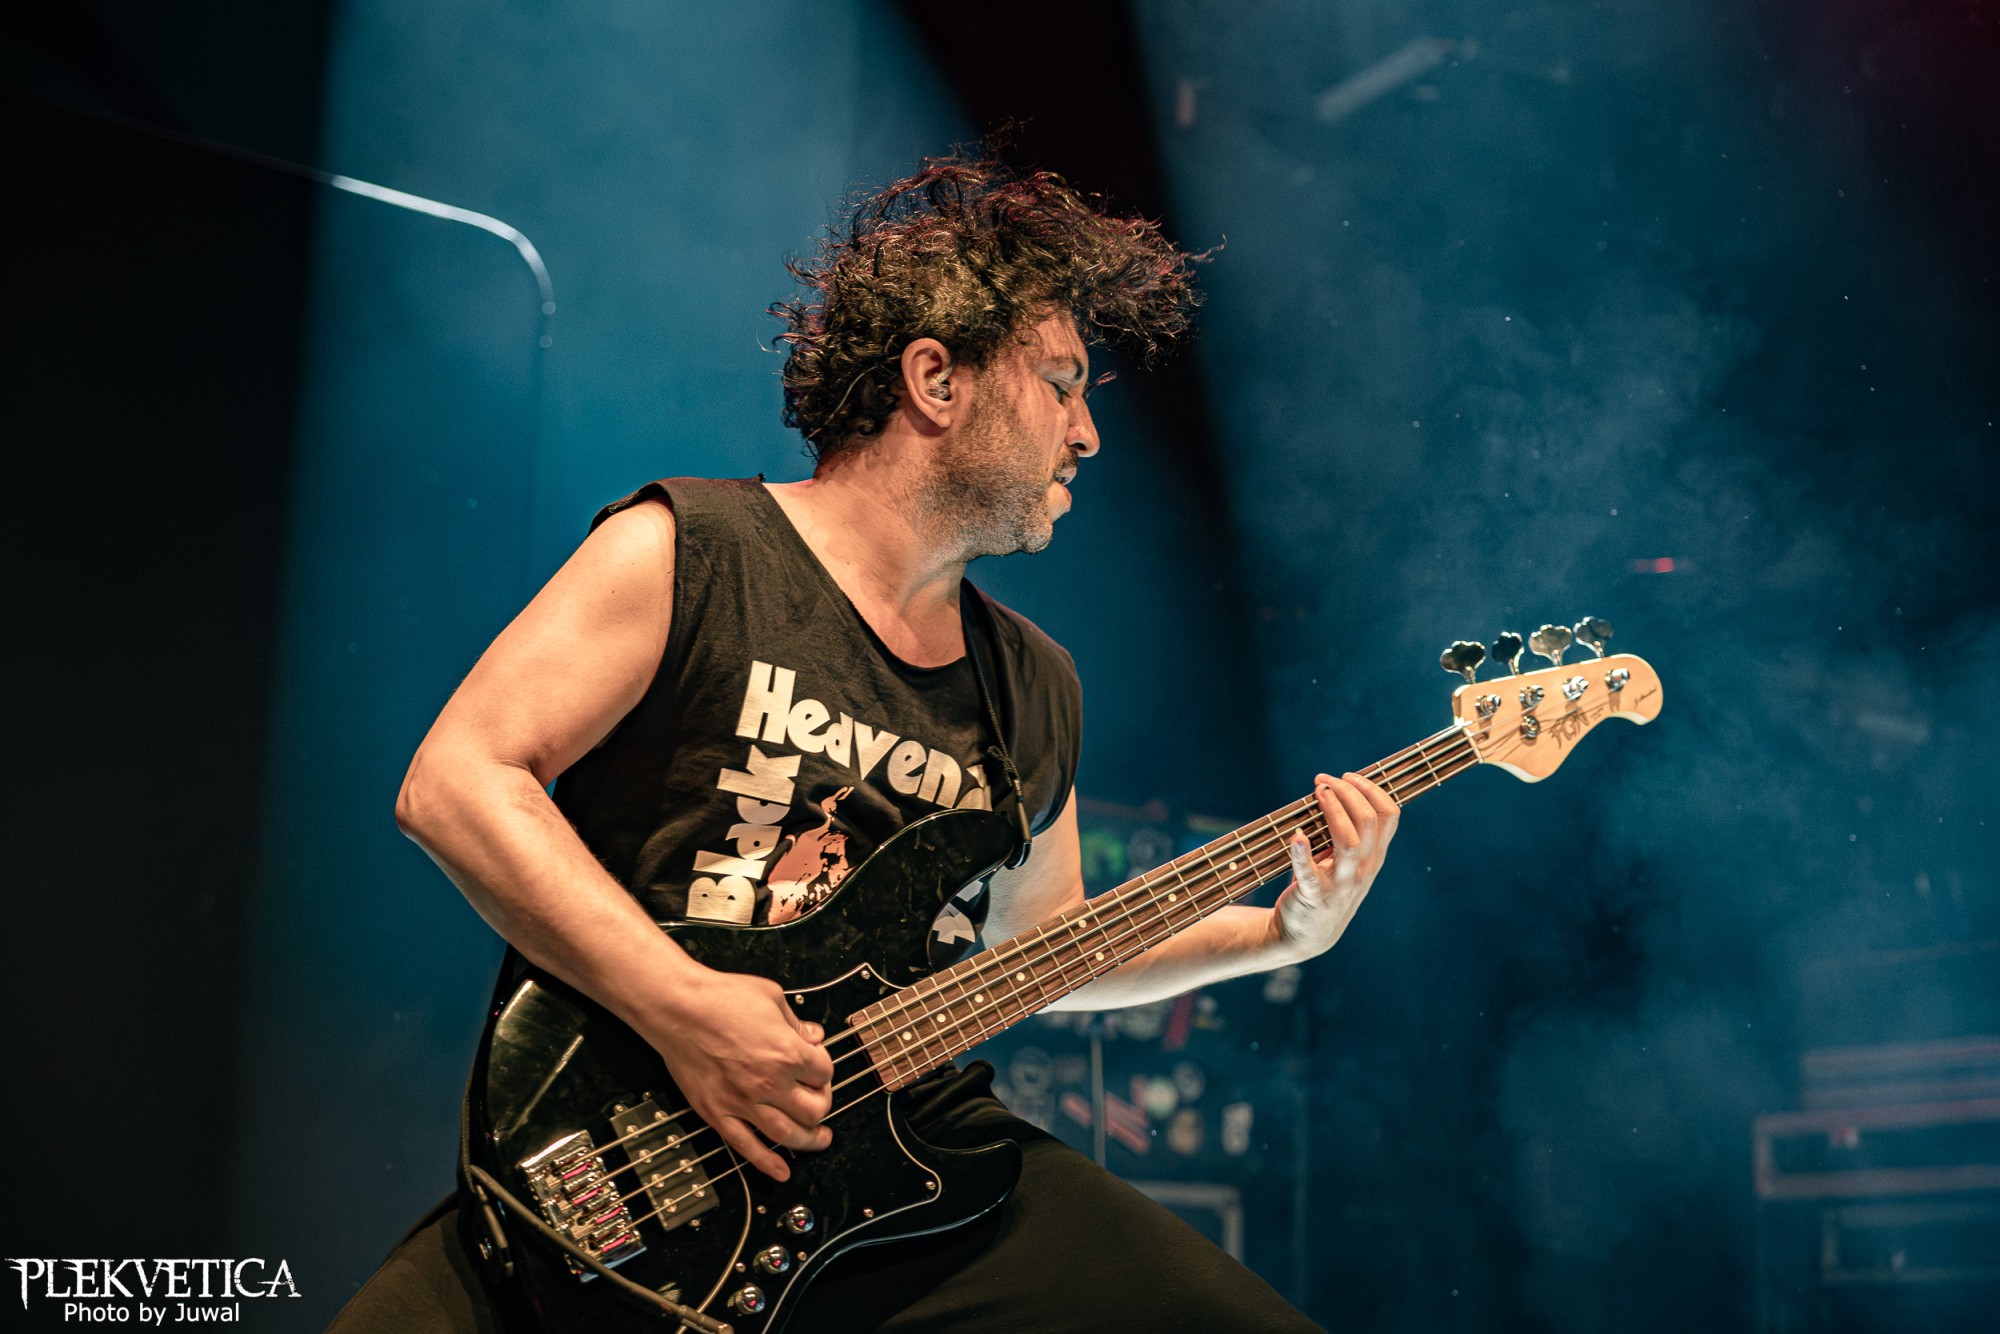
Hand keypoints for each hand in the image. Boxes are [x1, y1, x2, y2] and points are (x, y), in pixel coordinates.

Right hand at [628, 965, 834, 1180]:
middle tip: (818, 1100)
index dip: (824, 1068)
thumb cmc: (720, 997)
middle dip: (821, 1105)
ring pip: (786, 1135)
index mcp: (787, 1052)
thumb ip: (796, 1022)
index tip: (817, 1065)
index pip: (824, 1072)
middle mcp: (769, 1082)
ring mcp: (742, 1101)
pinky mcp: (717, 1112)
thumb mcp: (771, 996)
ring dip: (808, 1141)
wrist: (677, 1008)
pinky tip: (781, 1171)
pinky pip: (745, 1146)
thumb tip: (813, 1036)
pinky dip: (766, 1163)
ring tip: (818, 1140)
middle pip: (812, 1110)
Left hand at [1271, 772, 1398, 959]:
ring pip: (1347, 842)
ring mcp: (1341, 884)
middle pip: (1368, 822)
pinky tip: (1296, 836)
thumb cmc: (1324, 885)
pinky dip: (1302, 854)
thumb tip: (1333, 788)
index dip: (1371, 789)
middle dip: (1348, 792)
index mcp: (1373, 855)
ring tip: (1317, 792)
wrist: (1307, 934)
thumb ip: (1347, 831)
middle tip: (1324, 780)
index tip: (1348, 775)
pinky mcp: (1314, 895)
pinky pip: (1309, 873)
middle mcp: (1363, 869)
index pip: (1389, 815)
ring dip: (1332, 811)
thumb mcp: (1345, 860)